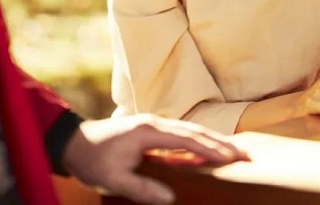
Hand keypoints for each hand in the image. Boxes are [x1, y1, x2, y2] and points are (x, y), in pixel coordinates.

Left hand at [62, 114, 249, 204]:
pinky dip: (200, 139)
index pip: (186, 140)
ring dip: (214, 139)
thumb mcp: (112, 179)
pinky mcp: (151, 129)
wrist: (73, 142)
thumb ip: (142, 188)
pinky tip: (210, 148)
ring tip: (236, 151)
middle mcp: (154, 123)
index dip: (209, 149)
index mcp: (148, 132)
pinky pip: (182, 133)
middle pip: (194, 131)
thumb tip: (170, 199)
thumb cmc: (92, 160)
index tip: (231, 158)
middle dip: (221, 142)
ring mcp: (153, 124)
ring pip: (190, 130)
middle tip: (245, 154)